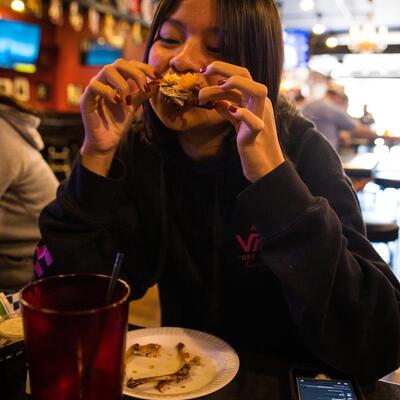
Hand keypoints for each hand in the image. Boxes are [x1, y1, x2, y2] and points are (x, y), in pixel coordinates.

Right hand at [80, 59, 159, 168]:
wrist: (107, 142)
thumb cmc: (118, 123)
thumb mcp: (134, 106)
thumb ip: (143, 94)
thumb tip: (158, 82)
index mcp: (117, 80)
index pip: (130, 64)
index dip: (144, 67)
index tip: (158, 76)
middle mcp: (105, 80)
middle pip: (119, 63)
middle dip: (136, 73)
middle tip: (144, 87)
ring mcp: (95, 88)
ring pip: (107, 70)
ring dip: (122, 84)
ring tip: (127, 101)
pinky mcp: (86, 98)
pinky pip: (94, 86)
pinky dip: (108, 92)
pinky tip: (117, 102)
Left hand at [198, 61, 284, 181]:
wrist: (263, 165)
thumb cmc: (251, 143)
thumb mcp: (238, 122)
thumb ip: (229, 109)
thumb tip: (217, 100)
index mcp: (254, 100)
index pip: (241, 75)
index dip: (222, 69)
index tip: (203, 71)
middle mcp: (260, 104)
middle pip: (247, 76)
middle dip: (224, 68)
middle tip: (203, 72)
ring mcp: (262, 117)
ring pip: (258, 91)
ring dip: (234, 85)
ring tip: (209, 94)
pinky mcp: (258, 133)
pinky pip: (254, 121)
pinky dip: (242, 113)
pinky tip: (230, 111)